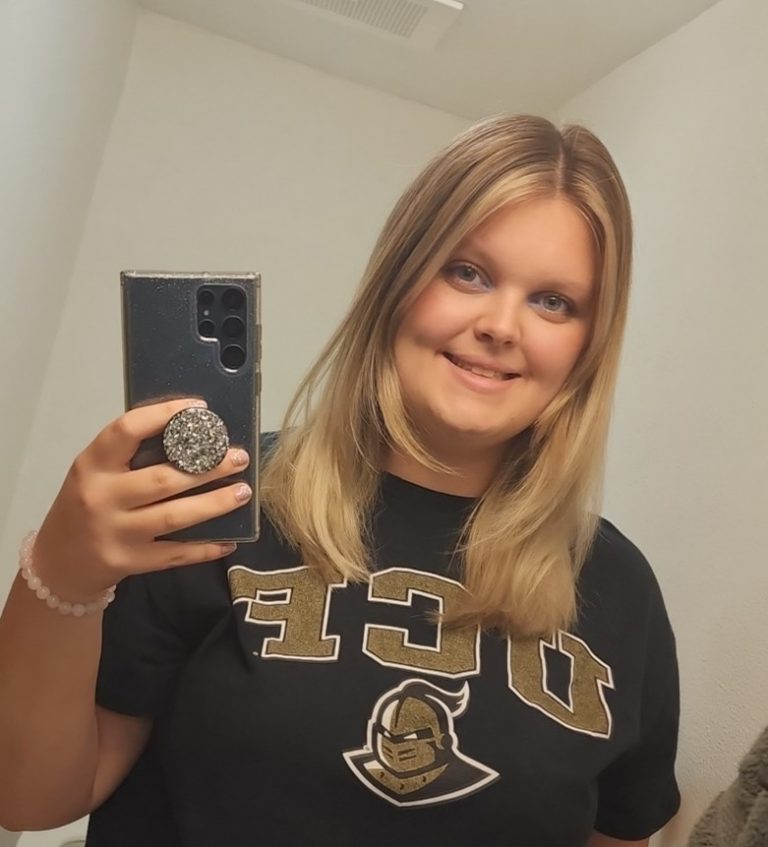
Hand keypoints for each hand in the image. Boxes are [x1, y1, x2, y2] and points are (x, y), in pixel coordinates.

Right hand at [32, 399, 251, 600]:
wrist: (59, 562)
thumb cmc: (87, 505)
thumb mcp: (95, 472)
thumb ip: (130, 455)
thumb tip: (191, 435)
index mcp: (92, 465)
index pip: (127, 430)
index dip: (165, 415)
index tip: (199, 408)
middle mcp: (102, 497)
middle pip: (163, 478)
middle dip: (208, 466)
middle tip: (238, 457)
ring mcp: (116, 533)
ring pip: (175, 516)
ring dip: (215, 503)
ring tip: (243, 491)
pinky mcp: (129, 562)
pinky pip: (175, 554)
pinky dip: (206, 548)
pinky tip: (230, 540)